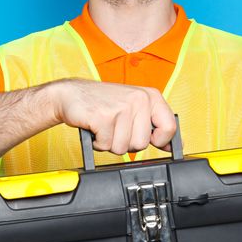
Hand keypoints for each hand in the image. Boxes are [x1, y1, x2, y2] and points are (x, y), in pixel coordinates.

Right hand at [51, 79, 176, 154]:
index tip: (149, 139)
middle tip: (116, 127)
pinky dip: (97, 142)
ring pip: (123, 148)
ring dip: (110, 143)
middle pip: (142, 144)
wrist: (71, 94)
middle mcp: (139, 99)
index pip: (170, 127)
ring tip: (104, 126)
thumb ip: (152, 125)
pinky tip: (95, 128)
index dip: (160, 141)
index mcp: (150, 96)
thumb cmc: (102, 102)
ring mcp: (121, 107)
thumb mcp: (133, 107)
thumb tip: (171, 146)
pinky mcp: (104, 117)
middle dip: (126, 143)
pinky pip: (106, 146)